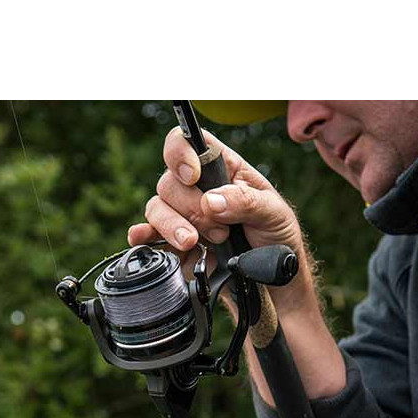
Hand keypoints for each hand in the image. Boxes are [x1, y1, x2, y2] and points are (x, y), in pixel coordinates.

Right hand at [127, 127, 306, 257]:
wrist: (269, 275)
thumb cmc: (275, 234)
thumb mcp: (273, 212)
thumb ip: (246, 201)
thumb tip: (211, 201)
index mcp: (221, 168)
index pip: (189, 142)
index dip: (182, 153)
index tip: (191, 176)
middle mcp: (196, 187)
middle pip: (169, 182)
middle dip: (192, 209)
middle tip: (222, 230)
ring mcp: (182, 215)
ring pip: (157, 208)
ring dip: (173, 226)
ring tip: (195, 243)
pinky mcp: (172, 242)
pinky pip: (148, 234)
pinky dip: (143, 236)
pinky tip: (143, 239)